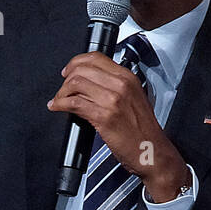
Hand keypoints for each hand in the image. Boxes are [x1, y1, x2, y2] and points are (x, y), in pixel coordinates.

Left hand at [47, 51, 187, 199]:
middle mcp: (121, 85)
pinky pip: (74, 103)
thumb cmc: (143, 130)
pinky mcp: (103, 116)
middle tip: (62, 89)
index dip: (76, 62)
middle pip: (82, 69)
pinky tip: (57, 107)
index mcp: (128, 78)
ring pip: (76, 83)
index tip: (69, 70)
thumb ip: (115, 86)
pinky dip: (60, 104)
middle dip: (66, 78)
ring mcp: (112, 100)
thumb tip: (92, 82)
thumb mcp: (134, 98)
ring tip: (59, 100)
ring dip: (61, 92)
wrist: (152, 151)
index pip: (96, 57)